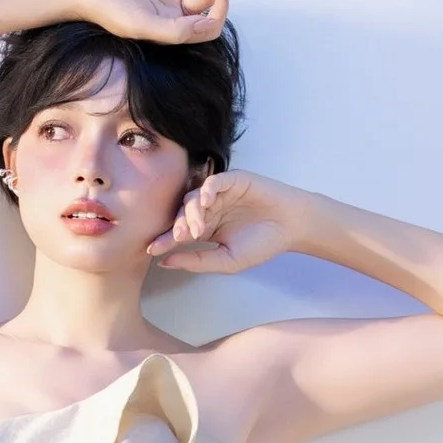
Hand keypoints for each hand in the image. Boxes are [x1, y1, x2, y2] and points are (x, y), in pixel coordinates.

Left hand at [146, 171, 306, 272]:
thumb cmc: (261, 245)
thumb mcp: (226, 260)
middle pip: (182, 214)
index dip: (165, 241)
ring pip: (194, 198)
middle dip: (177, 227)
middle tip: (178, 237)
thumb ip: (197, 261)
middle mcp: (208, 210)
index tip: (151, 251)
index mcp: (204, 229)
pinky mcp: (232, 180)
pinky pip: (214, 181)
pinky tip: (206, 202)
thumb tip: (165, 262)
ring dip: (191, 212)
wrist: (290, 227)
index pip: (179, 233)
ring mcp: (219, 194)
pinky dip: (208, 189)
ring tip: (196, 227)